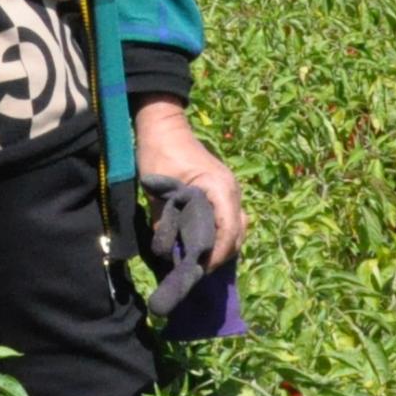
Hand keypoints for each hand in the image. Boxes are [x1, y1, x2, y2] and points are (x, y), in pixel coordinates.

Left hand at [133, 101, 244, 268]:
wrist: (164, 125)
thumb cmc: (160, 152)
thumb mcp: (157, 188)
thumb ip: (164, 221)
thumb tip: (168, 252)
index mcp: (219, 187)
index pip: (229, 228)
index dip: (218, 253)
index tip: (202, 269)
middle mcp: (231, 190)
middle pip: (238, 232)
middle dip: (222, 254)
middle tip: (199, 270)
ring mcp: (229, 190)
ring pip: (237, 227)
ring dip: (223, 246)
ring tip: (201, 262)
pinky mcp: (222, 191)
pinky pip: (229, 218)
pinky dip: (221, 235)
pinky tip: (203, 246)